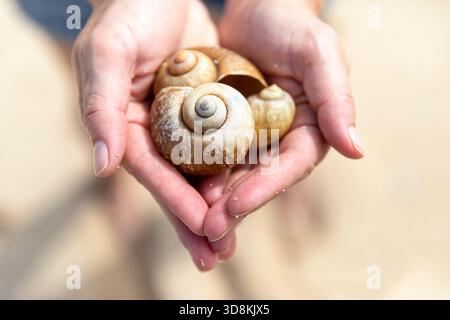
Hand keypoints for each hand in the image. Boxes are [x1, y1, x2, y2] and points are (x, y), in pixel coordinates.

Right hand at [72, 0, 224, 269]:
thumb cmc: (129, 14)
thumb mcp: (108, 53)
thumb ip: (100, 106)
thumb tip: (101, 164)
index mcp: (125, 125)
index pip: (151, 171)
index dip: (175, 200)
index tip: (204, 226)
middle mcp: (154, 133)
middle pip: (176, 183)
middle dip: (196, 221)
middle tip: (217, 255)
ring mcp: (182, 126)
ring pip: (201, 174)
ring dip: (217, 206)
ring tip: (232, 241)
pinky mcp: (207, 115)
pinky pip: (222, 148)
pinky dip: (232, 172)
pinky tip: (247, 195)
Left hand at [203, 0, 364, 243]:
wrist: (255, 10)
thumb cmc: (291, 26)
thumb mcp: (318, 53)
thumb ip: (336, 98)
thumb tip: (357, 150)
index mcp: (309, 130)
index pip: (290, 166)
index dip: (266, 188)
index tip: (238, 205)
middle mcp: (279, 140)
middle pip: (259, 179)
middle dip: (235, 205)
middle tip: (209, 229)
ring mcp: (250, 137)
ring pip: (232, 175)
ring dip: (213, 199)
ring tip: (192, 218)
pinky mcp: (223, 129)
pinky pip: (209, 155)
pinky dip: (197, 172)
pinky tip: (179, 186)